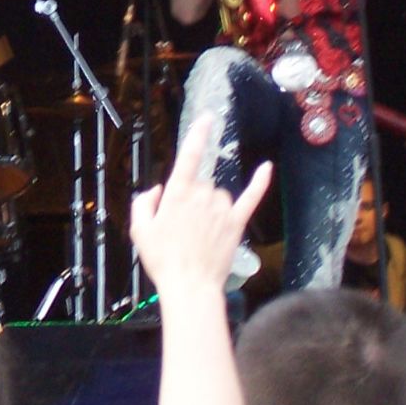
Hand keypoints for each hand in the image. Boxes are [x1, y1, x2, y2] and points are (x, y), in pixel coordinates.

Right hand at [131, 113, 271, 297]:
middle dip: (192, 200)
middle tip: (181, 228)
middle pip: (201, 184)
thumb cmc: (162, 260)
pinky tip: (267, 167)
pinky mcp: (237, 222)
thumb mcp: (139, 230)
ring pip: (219, 195)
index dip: (198, 135)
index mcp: (177, 194)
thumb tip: (156, 190)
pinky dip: (259, 182)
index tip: (207, 118)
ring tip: (199, 234)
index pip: (190, 156)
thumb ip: (143, 203)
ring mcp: (222, 208)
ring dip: (210, 207)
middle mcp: (202, 195)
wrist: (189, 286)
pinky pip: (250, 197)